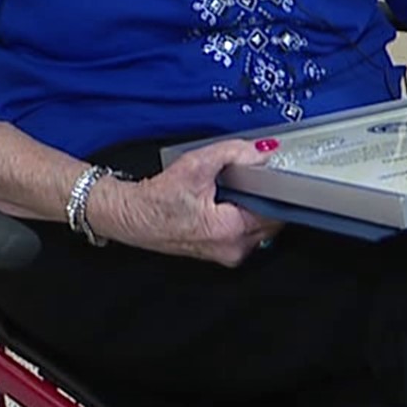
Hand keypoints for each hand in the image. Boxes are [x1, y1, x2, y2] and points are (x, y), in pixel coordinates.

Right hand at [88, 140, 282, 267]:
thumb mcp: (195, 165)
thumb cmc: (156, 199)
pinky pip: (245, 233)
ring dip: (252, 208)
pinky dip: (240, 217)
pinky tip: (222, 204)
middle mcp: (234, 250)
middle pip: (271, 220)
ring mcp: (228, 255)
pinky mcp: (221, 254)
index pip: (276, 210)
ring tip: (228, 192)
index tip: (269, 174)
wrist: (131, 216)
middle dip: (262, 198)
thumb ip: (233, 154)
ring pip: (259, 228)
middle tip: (242, 181)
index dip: (274, 189)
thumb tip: (262, 151)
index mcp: (231, 231)